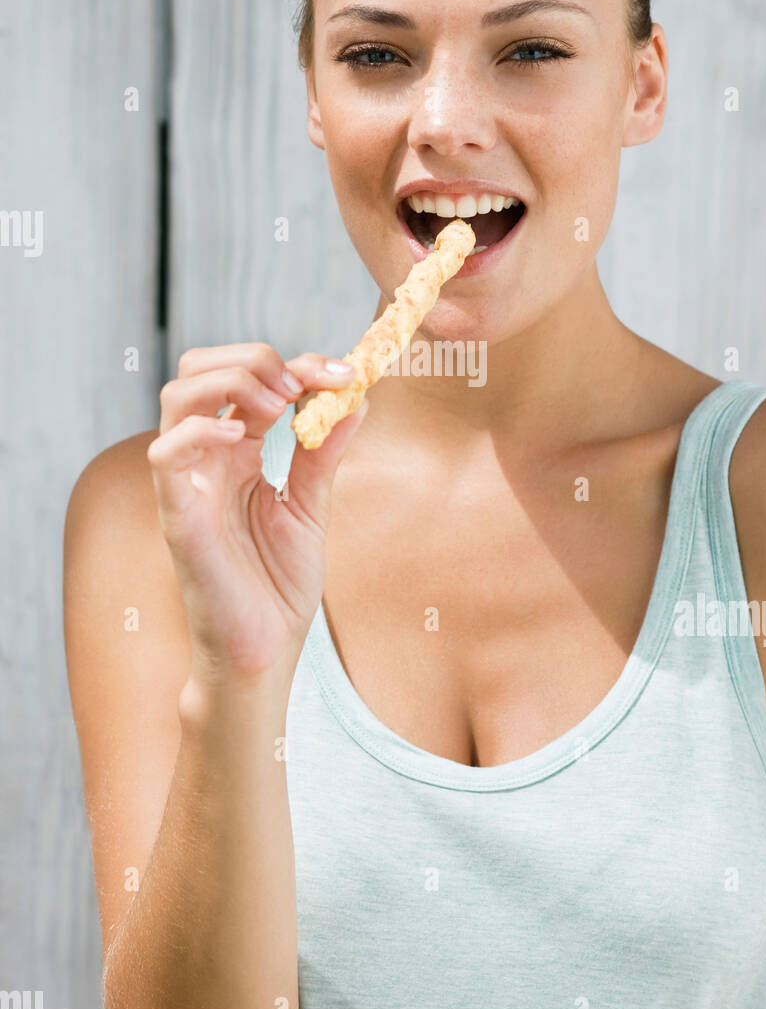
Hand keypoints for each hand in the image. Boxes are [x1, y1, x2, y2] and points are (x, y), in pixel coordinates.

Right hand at [147, 344, 365, 686]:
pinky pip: (164, 455)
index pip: (252, 378)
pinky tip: (236, 437)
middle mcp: (209, 456)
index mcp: (240, 449)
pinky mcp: (176, 514)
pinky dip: (197, 431)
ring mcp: (189, 482)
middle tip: (299, 385)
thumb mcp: (313, 503)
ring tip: (276, 405)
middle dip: (254, 359)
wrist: (266, 649)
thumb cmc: (280, 583)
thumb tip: (357, 395)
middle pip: (202, 369)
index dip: (298, 364)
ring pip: (177, 397)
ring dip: (229, 382)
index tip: (345, 372)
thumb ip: (326, 450)